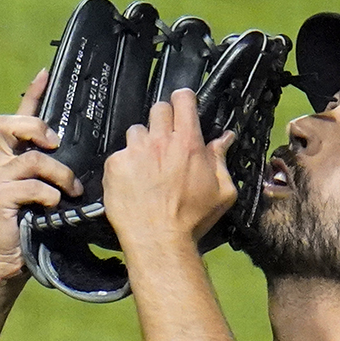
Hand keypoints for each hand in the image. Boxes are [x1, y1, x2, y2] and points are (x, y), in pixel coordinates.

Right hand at [0, 69, 83, 281]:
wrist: (9, 263)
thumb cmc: (34, 229)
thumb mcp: (50, 194)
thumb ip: (59, 173)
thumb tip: (93, 159)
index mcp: (12, 158)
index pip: (18, 117)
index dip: (31, 94)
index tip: (46, 72)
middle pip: (5, 123)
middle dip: (35, 126)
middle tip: (56, 144)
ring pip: (30, 158)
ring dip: (58, 173)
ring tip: (71, 191)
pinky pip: (30, 185)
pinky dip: (48, 195)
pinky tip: (54, 207)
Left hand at [102, 88, 236, 251]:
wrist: (159, 240)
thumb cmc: (191, 219)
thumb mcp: (221, 192)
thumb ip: (221, 160)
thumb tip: (224, 139)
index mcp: (188, 143)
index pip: (183, 100)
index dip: (183, 100)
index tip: (183, 105)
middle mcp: (160, 141)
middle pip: (158, 109)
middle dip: (164, 120)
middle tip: (166, 140)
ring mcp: (135, 151)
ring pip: (137, 131)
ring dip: (143, 143)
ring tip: (147, 165)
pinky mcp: (115, 164)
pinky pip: (119, 154)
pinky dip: (125, 164)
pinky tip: (133, 181)